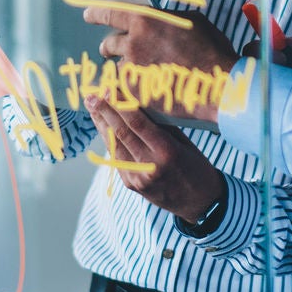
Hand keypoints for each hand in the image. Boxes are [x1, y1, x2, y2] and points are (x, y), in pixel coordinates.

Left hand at [85, 3, 237, 74]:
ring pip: (119, 67)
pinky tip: (148, 88)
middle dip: (108, 47)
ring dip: (126, 69)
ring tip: (139, 73)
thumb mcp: (192, 21)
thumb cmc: (210, 50)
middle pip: (109, 44)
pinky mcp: (136, 92)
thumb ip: (168, 19)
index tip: (89, 14)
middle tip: (109, 50)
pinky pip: (126, 87)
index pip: (110, 13)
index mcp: (145, 21)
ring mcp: (133, 69)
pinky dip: (134, 87)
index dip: (96, 13)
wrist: (218, 84)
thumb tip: (159, 20)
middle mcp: (134, 43)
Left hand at [85, 95, 226, 225]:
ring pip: (114, 145)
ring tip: (92, 107)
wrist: (200, 204)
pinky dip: (109, 140)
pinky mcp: (131, 185)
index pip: (138, 123)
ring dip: (101, 125)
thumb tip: (140, 105)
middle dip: (104, 112)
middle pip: (121, 134)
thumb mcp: (185, 143)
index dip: (121, 104)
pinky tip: (103, 127)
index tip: (110, 88)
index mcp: (166, 152)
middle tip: (92, 95)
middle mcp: (149, 166)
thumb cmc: (197, 168)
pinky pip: (117, 158)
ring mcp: (137, 178)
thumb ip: (162, 127)